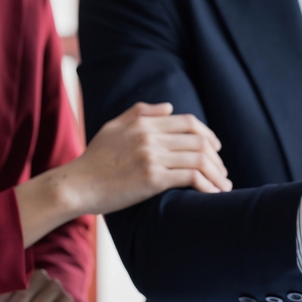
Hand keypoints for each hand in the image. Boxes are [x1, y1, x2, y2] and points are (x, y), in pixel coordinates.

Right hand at [15, 102, 232, 246]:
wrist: (77, 185)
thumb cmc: (94, 160)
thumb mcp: (113, 127)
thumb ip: (140, 112)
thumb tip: (168, 106)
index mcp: (143, 123)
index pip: (188, 123)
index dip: (208, 135)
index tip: (216, 149)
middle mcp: (150, 137)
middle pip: (199, 141)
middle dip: (217, 158)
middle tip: (223, 172)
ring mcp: (152, 156)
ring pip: (199, 159)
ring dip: (217, 174)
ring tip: (224, 186)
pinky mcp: (152, 178)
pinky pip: (191, 177)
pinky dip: (207, 185)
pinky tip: (213, 195)